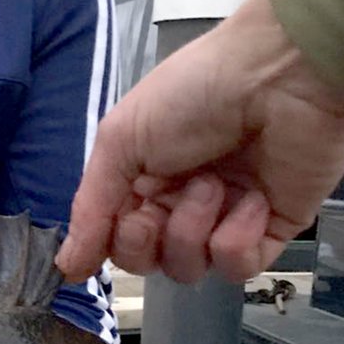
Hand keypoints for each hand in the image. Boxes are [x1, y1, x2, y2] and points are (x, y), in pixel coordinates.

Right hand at [56, 0, 343, 284]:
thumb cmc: (193, 92)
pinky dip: (237, 238)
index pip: (115, 238)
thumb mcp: (120, 140)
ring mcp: (227, 218)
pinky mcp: (271, 229)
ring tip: (213, 184)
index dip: (115, 240)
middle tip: (162, 204)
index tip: (125, 215)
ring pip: (190, 269)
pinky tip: (250, 198)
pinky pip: (240, 267)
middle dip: (148, 241)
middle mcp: (180, 202)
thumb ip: (90, 208)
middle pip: (148, 261)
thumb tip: (65, 268)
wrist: (278, 73)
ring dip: (193, 230)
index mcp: (142, 178)